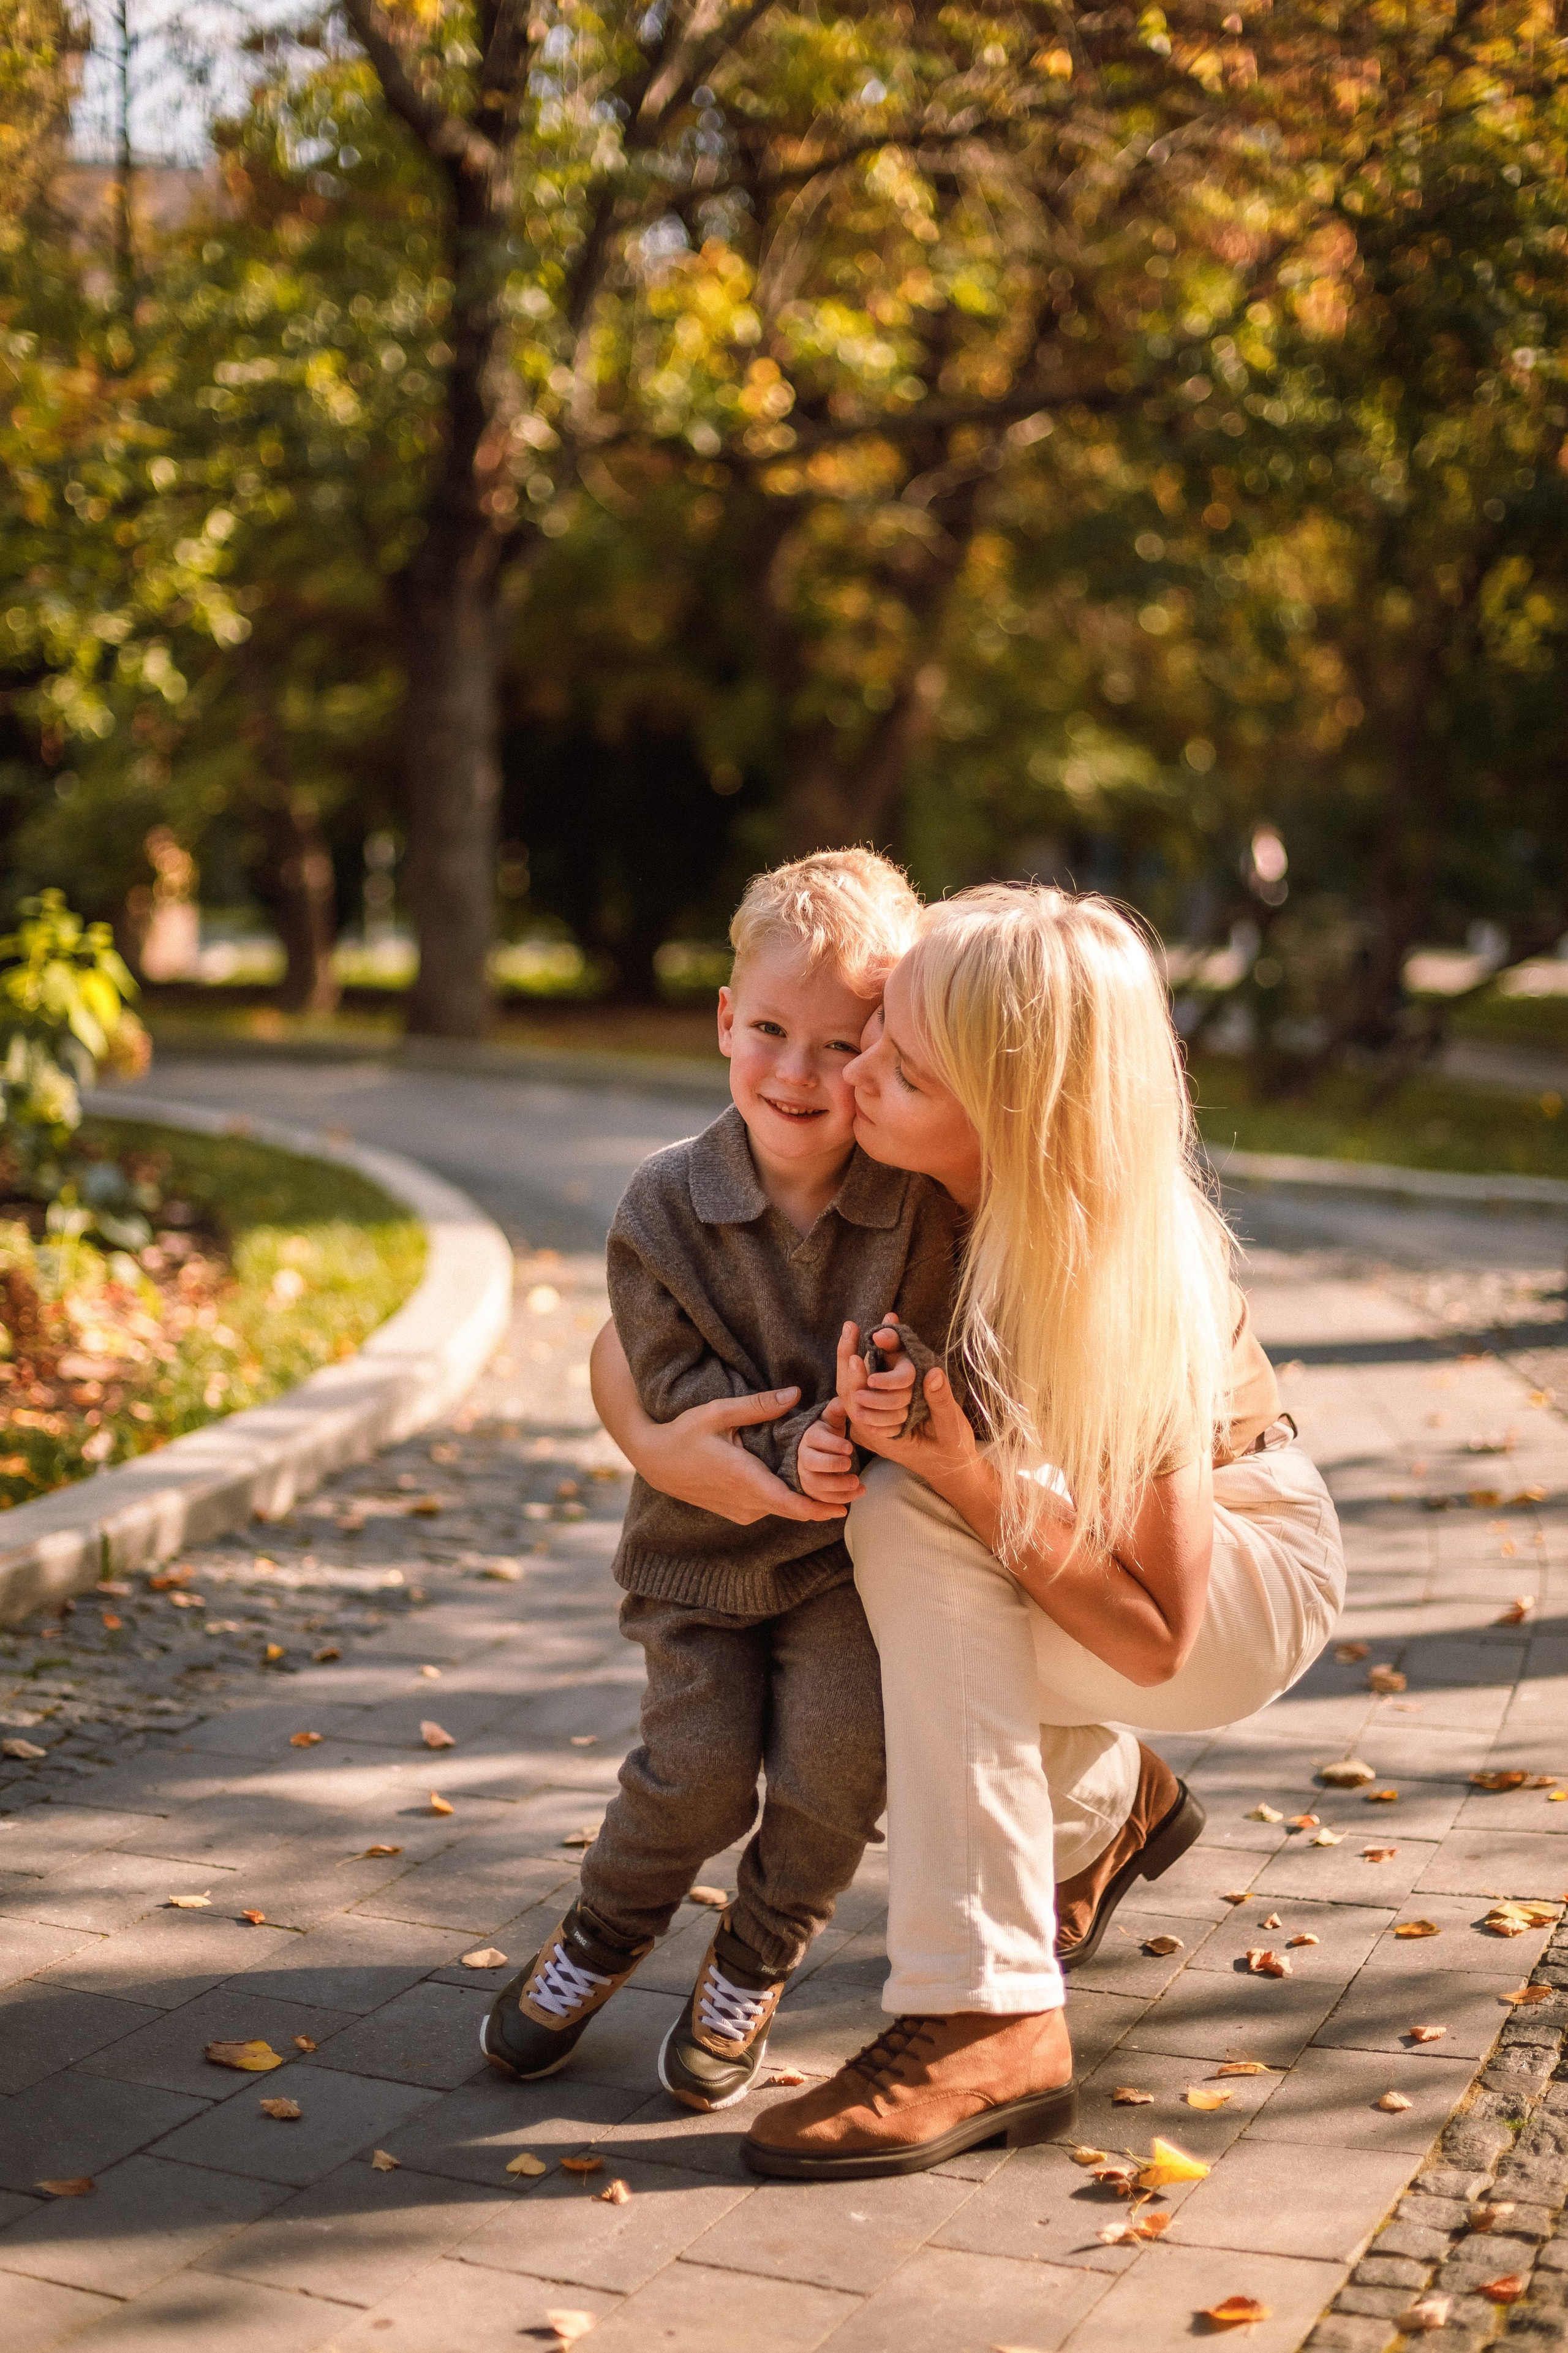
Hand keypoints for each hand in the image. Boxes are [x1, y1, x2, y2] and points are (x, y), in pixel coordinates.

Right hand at [588, 1322, 846, 1526]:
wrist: (655, 1462)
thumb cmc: (685, 1433)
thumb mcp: (719, 1412)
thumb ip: (759, 1406)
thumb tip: (796, 1394)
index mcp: (744, 1478)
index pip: (788, 1503)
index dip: (819, 1508)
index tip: (844, 1507)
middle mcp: (745, 1501)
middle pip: (793, 1509)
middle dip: (825, 1501)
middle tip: (857, 1487)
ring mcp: (740, 1510)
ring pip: (782, 1508)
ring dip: (807, 1498)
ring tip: (837, 1479)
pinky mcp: (737, 1512)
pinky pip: (770, 1507)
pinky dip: (788, 1498)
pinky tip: (802, 1481)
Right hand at [797, 1400, 865, 1506]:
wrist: (818, 1450)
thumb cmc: (827, 1433)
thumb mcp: (831, 1418)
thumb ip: (837, 1409)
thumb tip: (847, 1399)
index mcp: (809, 1437)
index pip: (815, 1440)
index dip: (831, 1444)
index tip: (849, 1447)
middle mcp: (803, 1457)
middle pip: (811, 1464)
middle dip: (831, 1466)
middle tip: (851, 1465)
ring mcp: (805, 1476)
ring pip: (815, 1485)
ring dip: (837, 1488)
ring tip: (858, 1484)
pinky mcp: (810, 1492)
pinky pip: (820, 1500)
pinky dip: (837, 1502)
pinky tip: (855, 1497)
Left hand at [835, 1319, 981, 1488]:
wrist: (952, 1467)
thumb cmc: (952, 1450)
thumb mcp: (951, 1427)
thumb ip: (941, 1402)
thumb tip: (933, 1372)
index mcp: (883, 1435)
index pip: (859, 1405)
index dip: (855, 1379)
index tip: (855, 1355)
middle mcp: (872, 1429)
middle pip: (848, 1393)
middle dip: (847, 1360)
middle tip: (849, 1329)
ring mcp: (874, 1421)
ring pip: (853, 1389)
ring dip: (851, 1359)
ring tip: (852, 1330)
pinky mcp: (881, 1412)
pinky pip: (865, 1388)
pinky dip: (865, 1364)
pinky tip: (870, 1341)